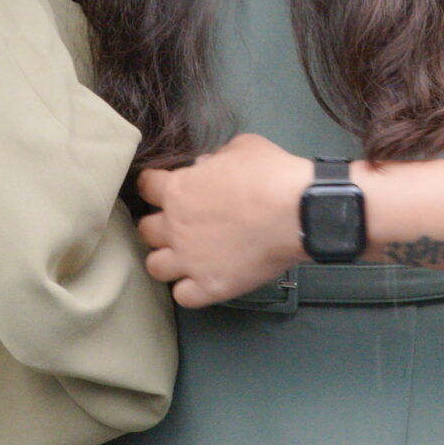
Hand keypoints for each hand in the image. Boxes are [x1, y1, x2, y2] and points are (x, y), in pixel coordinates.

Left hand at [135, 133, 319, 306]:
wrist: (298, 212)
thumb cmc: (270, 174)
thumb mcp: (241, 147)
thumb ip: (217, 158)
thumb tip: (209, 165)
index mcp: (178, 189)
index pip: (145, 186)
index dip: (154, 186)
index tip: (167, 188)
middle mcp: (176, 226)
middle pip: (145, 229)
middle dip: (159, 226)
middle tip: (180, 225)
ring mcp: (190, 260)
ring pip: (155, 267)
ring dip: (168, 261)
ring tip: (186, 258)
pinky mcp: (211, 287)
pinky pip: (183, 297)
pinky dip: (190, 291)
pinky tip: (203, 282)